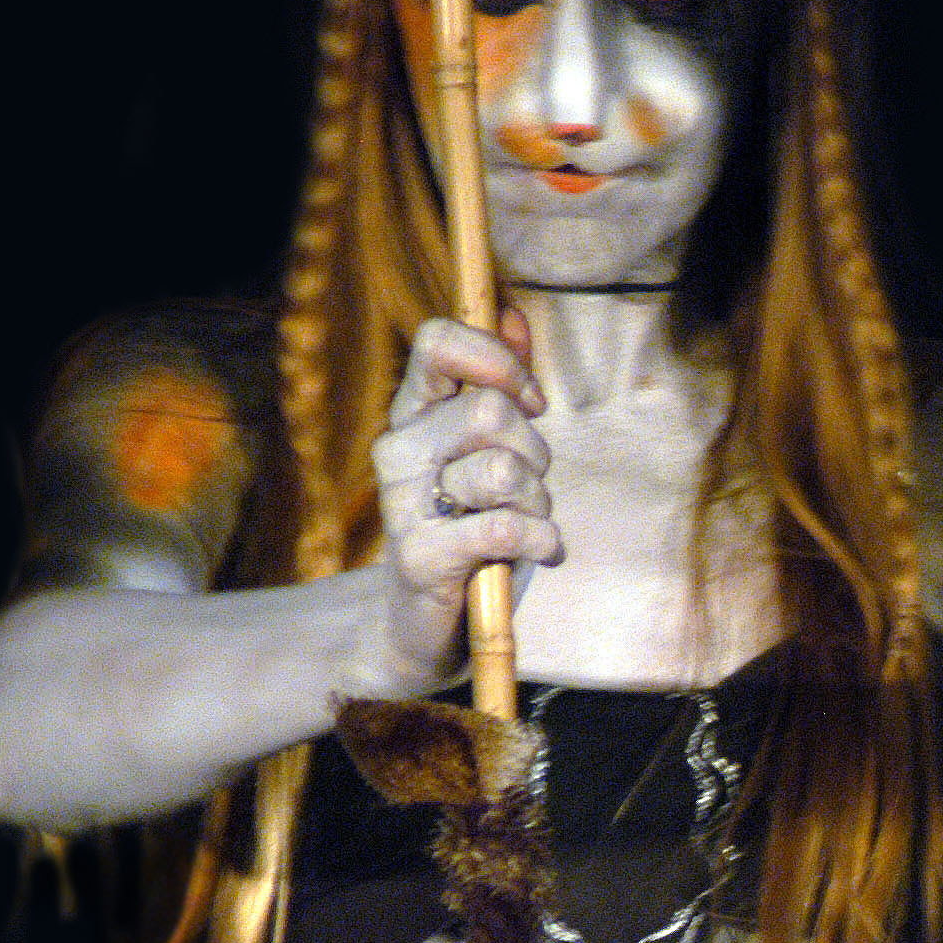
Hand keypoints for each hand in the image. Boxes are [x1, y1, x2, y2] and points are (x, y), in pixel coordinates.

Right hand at [369, 308, 560, 691]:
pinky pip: (504, 529)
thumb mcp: (487, 454)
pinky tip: (545, 552)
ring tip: (530, 526)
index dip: (497, 360)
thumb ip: (501, 385)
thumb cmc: (467, 533)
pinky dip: (542, 541)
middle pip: (490, 412)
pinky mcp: (422, 558)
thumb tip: (513, 314)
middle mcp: (398, 452)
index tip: (531, 401)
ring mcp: (404, 506)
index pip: (437, 342)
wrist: (424, 628)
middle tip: (532, 488)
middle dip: (536, 451)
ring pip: (503, 472)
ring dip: (540, 502)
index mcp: (412, 417)